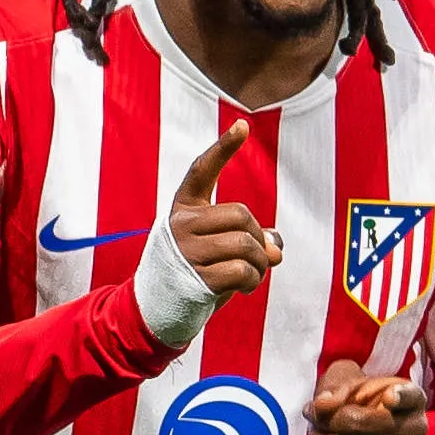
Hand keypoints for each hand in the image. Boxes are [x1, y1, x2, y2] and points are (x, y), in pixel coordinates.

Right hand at [172, 123, 282, 298]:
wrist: (158, 309)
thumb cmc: (195, 271)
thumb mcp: (218, 247)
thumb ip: (249, 239)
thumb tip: (276, 248)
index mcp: (184, 209)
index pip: (202, 171)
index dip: (224, 148)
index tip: (242, 125)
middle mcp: (181, 225)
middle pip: (241, 215)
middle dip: (259, 238)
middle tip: (260, 257)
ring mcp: (187, 251)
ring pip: (246, 244)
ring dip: (260, 263)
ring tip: (252, 275)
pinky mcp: (196, 279)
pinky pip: (243, 271)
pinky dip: (254, 280)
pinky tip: (244, 287)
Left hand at [310, 358, 427, 434]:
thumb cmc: (362, 406)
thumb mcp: (351, 386)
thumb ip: (336, 389)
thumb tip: (321, 405)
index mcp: (412, 400)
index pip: (410, 396)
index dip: (399, 397)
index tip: (388, 398)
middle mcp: (413, 431)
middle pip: (361, 422)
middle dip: (330, 419)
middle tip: (317, 417)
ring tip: (316, 433)